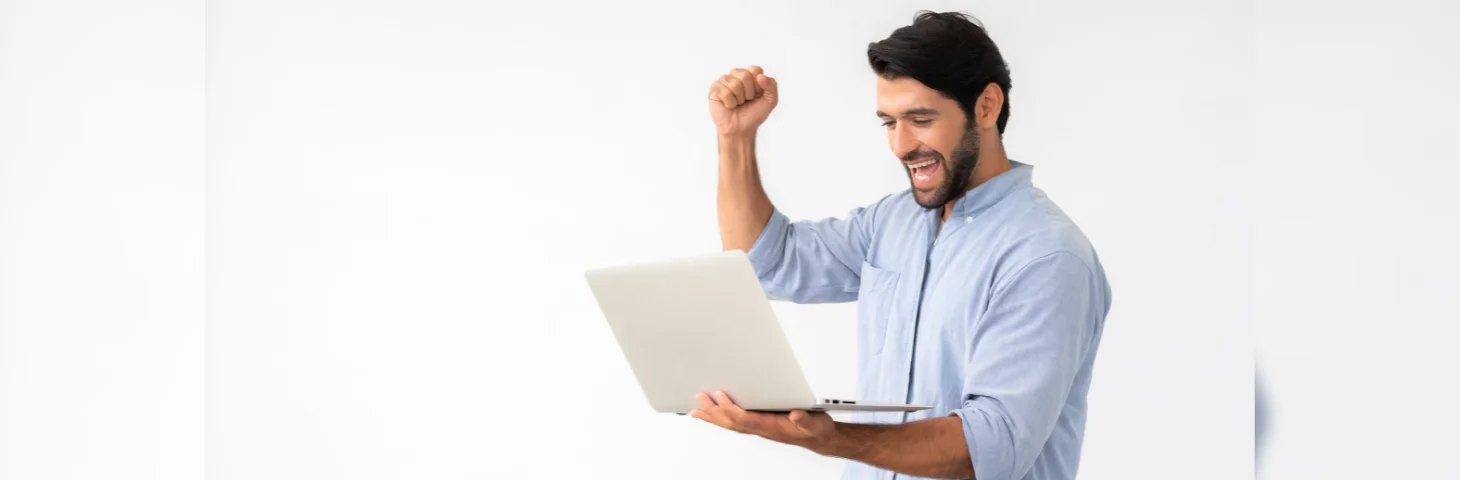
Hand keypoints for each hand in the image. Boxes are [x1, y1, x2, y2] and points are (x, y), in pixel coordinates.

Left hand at [688, 391, 836, 450]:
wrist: (818, 437)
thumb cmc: (815, 429)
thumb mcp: (814, 423)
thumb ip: (805, 419)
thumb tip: (796, 414)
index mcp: (771, 426)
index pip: (745, 418)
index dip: (731, 408)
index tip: (720, 395)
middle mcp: (761, 428)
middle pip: (732, 421)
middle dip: (714, 411)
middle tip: (699, 399)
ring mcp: (758, 427)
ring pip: (731, 424)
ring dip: (713, 416)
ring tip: (697, 409)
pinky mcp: (759, 424)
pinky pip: (735, 422)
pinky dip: (721, 418)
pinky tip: (713, 414)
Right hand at [708, 66, 777, 137]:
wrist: (741, 129)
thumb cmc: (754, 114)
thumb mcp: (770, 100)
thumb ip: (772, 85)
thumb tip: (760, 76)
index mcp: (750, 74)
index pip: (756, 70)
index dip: (758, 86)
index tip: (756, 95)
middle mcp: (736, 74)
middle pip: (745, 75)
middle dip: (748, 93)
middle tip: (746, 101)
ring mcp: (724, 80)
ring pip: (735, 84)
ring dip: (739, 99)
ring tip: (737, 104)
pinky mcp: (715, 88)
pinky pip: (725, 92)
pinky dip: (730, 103)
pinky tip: (728, 106)